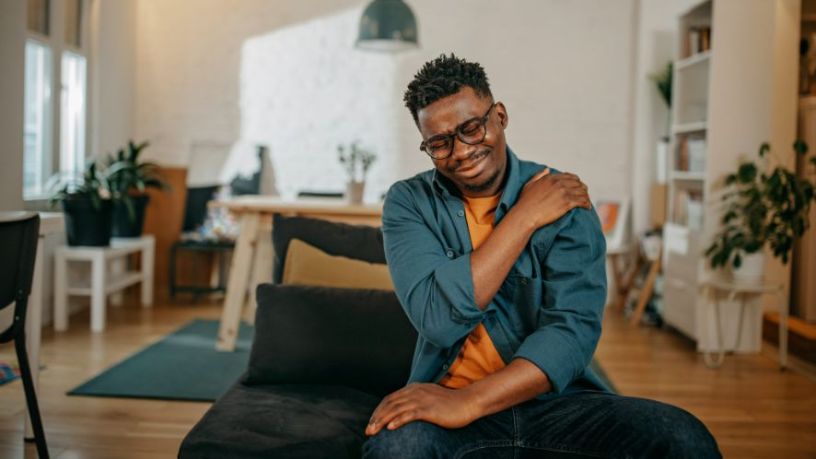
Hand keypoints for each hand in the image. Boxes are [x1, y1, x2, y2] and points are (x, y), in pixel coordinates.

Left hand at [365, 383, 480, 435]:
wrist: (467, 402)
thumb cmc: (450, 404)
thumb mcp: (429, 399)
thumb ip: (416, 402)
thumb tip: (404, 412)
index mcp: (414, 388)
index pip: (390, 399)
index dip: (379, 410)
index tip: (372, 422)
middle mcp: (415, 391)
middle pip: (390, 404)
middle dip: (377, 417)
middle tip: (368, 430)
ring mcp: (422, 399)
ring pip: (396, 409)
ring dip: (382, 420)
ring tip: (374, 431)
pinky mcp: (429, 409)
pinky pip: (410, 414)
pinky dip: (398, 420)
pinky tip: (390, 428)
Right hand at [514, 168, 590, 228]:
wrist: (525, 215)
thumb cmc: (524, 202)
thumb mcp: (530, 185)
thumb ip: (539, 175)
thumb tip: (548, 169)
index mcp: (551, 178)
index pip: (570, 176)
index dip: (576, 181)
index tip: (578, 187)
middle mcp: (558, 183)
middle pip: (578, 183)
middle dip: (582, 188)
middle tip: (584, 195)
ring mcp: (563, 192)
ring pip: (582, 191)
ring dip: (586, 196)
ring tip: (587, 201)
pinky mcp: (567, 203)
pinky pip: (582, 201)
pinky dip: (587, 204)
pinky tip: (587, 207)